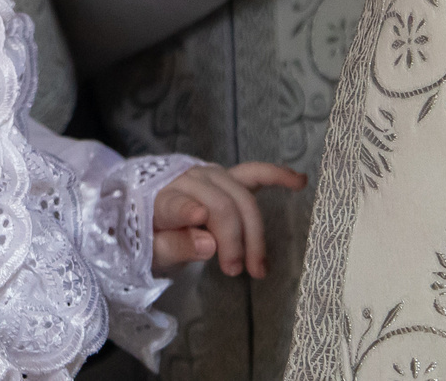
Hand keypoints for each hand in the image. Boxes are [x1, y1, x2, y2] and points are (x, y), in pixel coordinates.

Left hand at [152, 161, 308, 278]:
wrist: (147, 215)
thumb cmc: (150, 235)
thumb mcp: (151, 250)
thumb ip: (175, 246)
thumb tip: (209, 244)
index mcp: (160, 198)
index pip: (175, 204)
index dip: (187, 214)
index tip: (207, 240)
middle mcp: (186, 180)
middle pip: (220, 205)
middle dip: (234, 240)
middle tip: (236, 271)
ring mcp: (208, 175)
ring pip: (242, 197)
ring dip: (255, 230)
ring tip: (259, 266)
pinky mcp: (225, 177)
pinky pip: (253, 173)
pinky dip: (276, 175)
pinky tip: (298, 181)